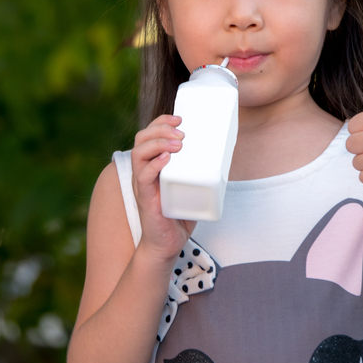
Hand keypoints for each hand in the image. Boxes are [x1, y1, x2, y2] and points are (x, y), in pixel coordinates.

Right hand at [131, 114, 195, 263]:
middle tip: (182, 132)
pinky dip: (154, 165)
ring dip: (158, 143)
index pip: (149, 134)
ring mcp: (142, 184)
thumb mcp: (190, 187)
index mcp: (152, 164)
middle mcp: (143, 170)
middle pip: (142, 138)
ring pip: (139, 153)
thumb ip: (199, 172)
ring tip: (178, 144)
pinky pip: (143, 176)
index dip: (161, 121)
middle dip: (161, 128)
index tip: (180, 118)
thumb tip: (224, 157)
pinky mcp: (144, 198)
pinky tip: (167, 160)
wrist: (166, 244)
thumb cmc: (178, 215)